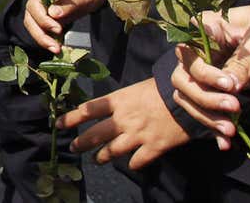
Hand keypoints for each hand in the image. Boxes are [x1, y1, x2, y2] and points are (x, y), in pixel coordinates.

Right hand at [22, 0, 104, 53]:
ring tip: (57, 50)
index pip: (34, 5)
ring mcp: (45, 12)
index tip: (57, 29)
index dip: (42, 19)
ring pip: (36, 28)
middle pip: (31, 19)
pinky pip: (45, 33)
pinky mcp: (51, 22)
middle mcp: (41, 1)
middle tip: (54, 47)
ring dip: (44, 41)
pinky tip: (59, 48)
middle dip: (40, 35)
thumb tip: (52, 14)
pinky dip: (50, 41)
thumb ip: (68, 3)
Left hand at [60, 78, 189, 169]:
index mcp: (119, 100)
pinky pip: (137, 162)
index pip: (88, 110)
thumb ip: (123, 101)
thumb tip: (114, 107)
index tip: (59, 124)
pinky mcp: (153, 148)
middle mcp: (124, 119)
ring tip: (97, 160)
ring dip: (102, 157)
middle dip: (81, 143)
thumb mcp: (139, 88)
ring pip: (111, 152)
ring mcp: (138, 135)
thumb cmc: (165, 86)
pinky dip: (133, 163)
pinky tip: (132, 163)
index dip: (71, 118)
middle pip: (95, 135)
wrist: (191, 96)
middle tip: (74, 146)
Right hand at [169, 1, 249, 149]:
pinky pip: (207, 109)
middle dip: (205, 98)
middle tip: (234, 107)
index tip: (229, 85)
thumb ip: (244, 62)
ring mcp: (207, 71)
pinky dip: (213, 127)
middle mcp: (200, 51)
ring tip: (232, 130)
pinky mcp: (218, 89)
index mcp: (205, 28)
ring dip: (208, 117)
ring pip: (191, 98)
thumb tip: (230, 87)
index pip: (188, 53)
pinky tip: (225, 143)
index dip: (203, 73)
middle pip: (184, 79)